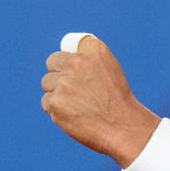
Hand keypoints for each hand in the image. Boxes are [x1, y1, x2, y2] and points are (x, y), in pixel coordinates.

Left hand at [41, 36, 160, 166]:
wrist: (123, 126)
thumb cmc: (116, 99)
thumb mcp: (110, 68)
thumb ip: (88, 59)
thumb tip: (63, 61)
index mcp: (94, 50)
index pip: (69, 45)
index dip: (73, 59)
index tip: (82, 69)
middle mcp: (77, 62)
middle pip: (52, 62)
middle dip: (59, 74)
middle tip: (76, 89)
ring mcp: (64, 82)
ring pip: (47, 83)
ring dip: (57, 93)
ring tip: (79, 104)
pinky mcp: (55, 102)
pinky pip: (46, 102)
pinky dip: (57, 109)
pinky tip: (74, 114)